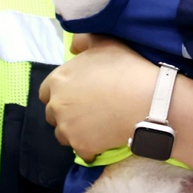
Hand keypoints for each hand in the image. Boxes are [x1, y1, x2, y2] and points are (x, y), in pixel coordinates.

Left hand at [38, 35, 157, 162]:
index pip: (45, 91)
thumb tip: (73, 48)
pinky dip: (90, 147)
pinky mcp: (81, 147)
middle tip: (88, 109)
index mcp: (58, 80)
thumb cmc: (126, 67)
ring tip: (96, 125)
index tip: (77, 94)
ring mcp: (67, 128)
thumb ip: (83, 40)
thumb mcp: (105, 42)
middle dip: (66, 112)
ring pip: (63, 134)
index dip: (61, 92)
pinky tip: (105, 138)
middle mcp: (57, 105)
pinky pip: (81, 151)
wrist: (147, 100)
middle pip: (52, 114)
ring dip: (75, 131)